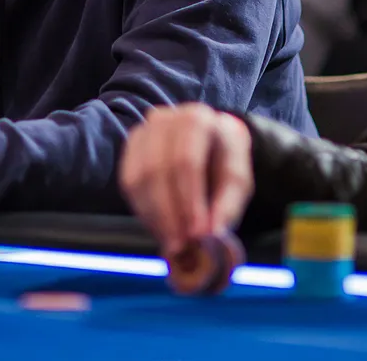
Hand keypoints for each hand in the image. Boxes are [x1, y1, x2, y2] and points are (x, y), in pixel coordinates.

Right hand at [119, 104, 253, 260]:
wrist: (208, 144)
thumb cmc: (224, 160)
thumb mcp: (238, 180)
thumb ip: (227, 205)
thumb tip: (212, 234)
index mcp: (197, 120)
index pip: (187, 161)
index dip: (189, 200)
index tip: (197, 233)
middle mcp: (165, 120)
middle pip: (158, 170)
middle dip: (169, 214)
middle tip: (181, 245)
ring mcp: (143, 131)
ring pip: (138, 178)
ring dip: (154, 217)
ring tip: (172, 242)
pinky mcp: (130, 148)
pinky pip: (128, 183)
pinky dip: (143, 211)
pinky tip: (159, 228)